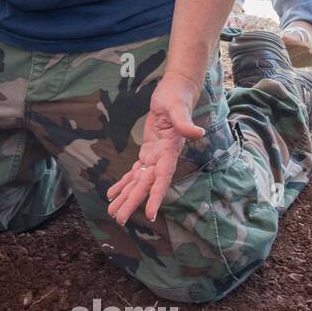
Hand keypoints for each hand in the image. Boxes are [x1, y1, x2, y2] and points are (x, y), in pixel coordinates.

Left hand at [106, 72, 204, 225]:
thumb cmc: (177, 98)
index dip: (156, 197)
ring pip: (139, 181)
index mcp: (170, 152)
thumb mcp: (178, 108)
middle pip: (146, 185)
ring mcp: (155, 156)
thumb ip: (185, 123)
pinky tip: (113, 194)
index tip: (149, 214)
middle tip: (120, 219)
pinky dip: (124, 183)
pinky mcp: (148, 151)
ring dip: (126, 197)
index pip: (163, 178)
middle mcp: (162, 158)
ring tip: (113, 212)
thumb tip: (198, 133)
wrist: (176, 91)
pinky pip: (135, 171)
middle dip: (133, 202)